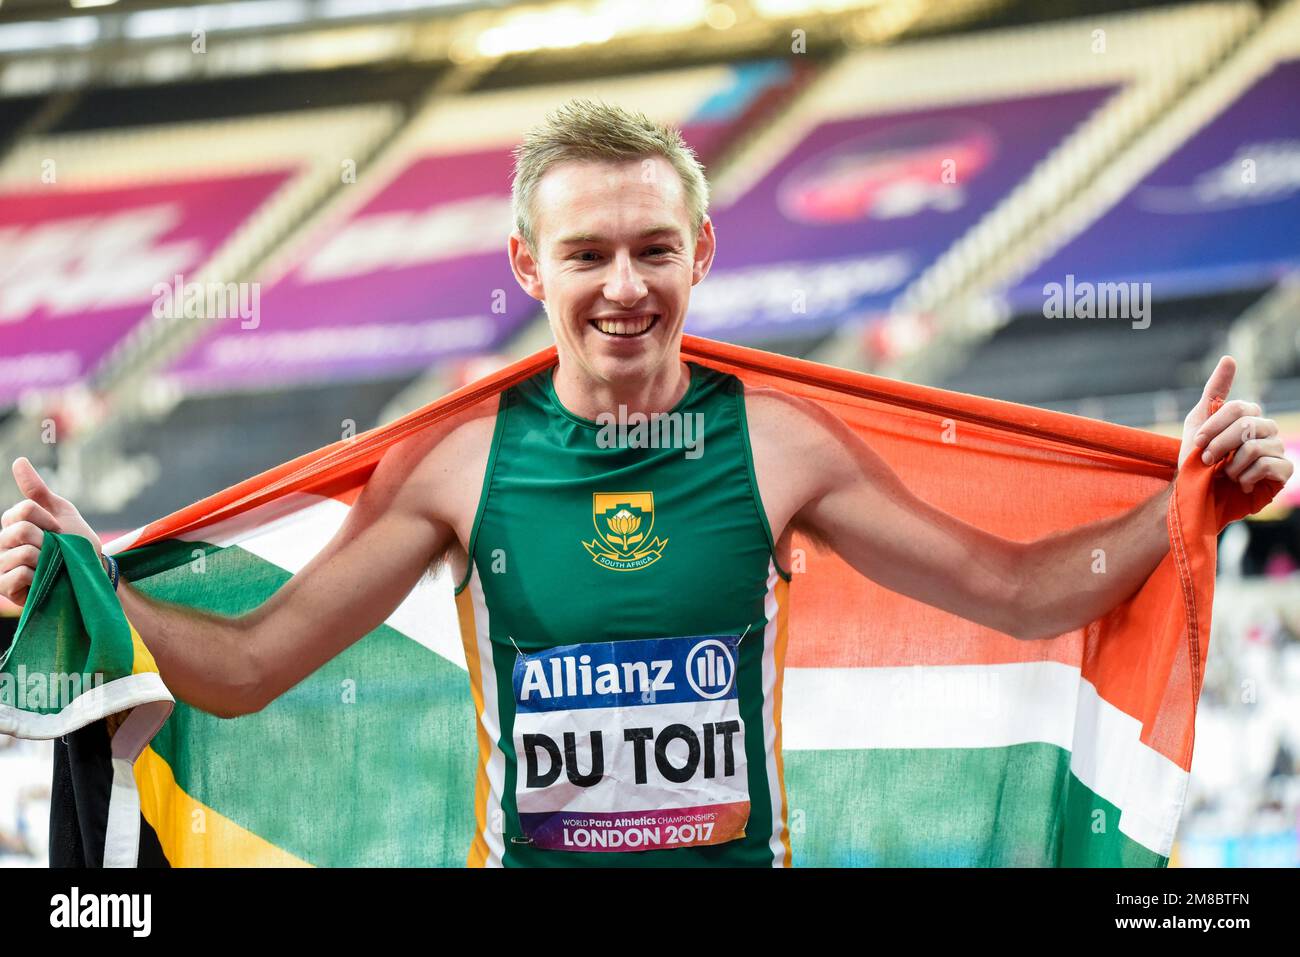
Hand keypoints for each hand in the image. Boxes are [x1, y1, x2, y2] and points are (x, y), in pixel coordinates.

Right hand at [0, 457, 102, 605]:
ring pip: (22, 553)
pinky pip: (17, 575)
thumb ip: (37, 490)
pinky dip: (38, 577)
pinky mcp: (4, 588)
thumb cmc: (75, 543)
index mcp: (12, 525)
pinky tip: (42, 581)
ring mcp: (0, 566)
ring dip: (46, 560)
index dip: (49, 520)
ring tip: (50, 567)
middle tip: (55, 551)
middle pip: (21, 530)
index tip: (60, 531)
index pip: (23, 510)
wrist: (90, 574)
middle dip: (48, 541)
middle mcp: (1, 544)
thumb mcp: (61, 512)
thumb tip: (18, 460)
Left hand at [1179, 356, 1292, 493]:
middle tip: (1207, 461)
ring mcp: (1278, 449)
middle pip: (1247, 426)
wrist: (1198, 496)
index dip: (1214, 427)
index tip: (1198, 443)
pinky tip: (1240, 484)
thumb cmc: (1197, 460)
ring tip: (1226, 474)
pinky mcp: (1284, 471)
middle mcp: (1268, 429)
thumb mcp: (1199, 423)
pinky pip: (1268, 466)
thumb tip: (1229, 358)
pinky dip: (1245, 477)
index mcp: (1249, 416)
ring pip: (1256, 448)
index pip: (1237, 409)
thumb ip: (1214, 391)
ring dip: (1231, 465)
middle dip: (1220, 446)